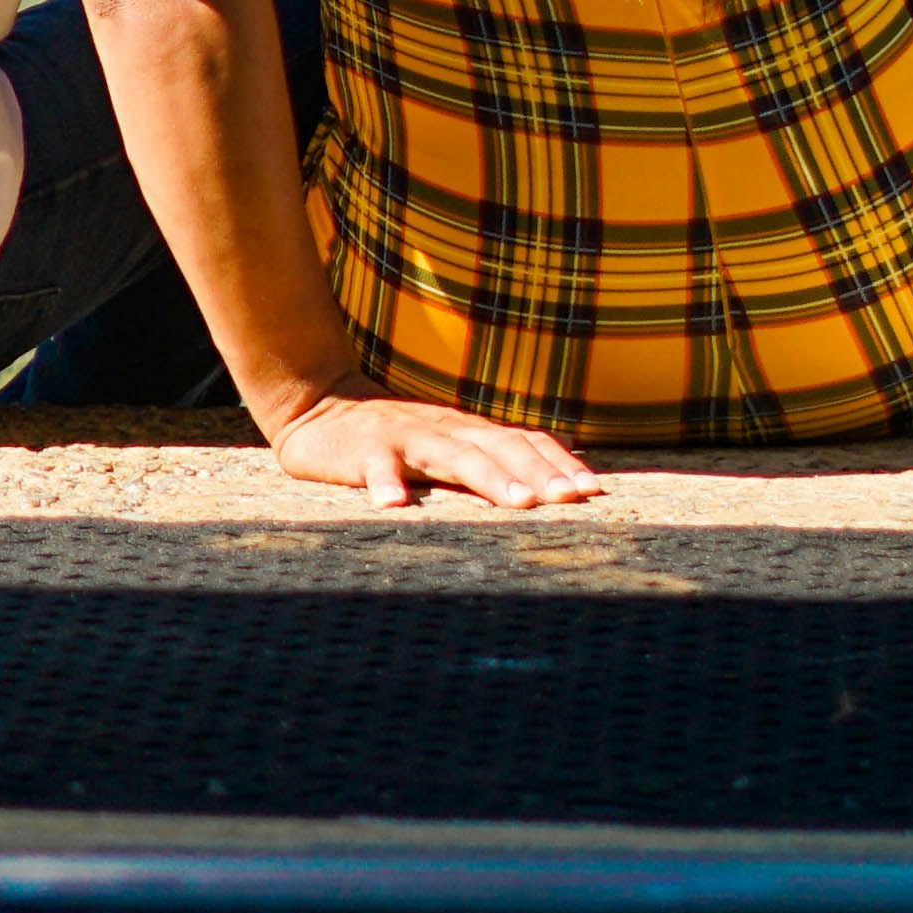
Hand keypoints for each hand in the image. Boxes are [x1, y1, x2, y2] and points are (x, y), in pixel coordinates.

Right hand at [260, 387, 604, 508]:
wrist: (319, 407)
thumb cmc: (395, 438)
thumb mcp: (449, 443)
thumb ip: (493, 456)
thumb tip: (558, 471)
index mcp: (468, 431)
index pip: (523, 441)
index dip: (558, 463)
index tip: (593, 489)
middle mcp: (445, 429)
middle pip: (500, 449)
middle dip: (539, 474)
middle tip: (571, 500)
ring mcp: (406, 438)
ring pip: (453, 457)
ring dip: (489, 478)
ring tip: (518, 504)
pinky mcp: (364, 451)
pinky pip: (377, 468)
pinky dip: (387, 484)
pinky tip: (394, 505)